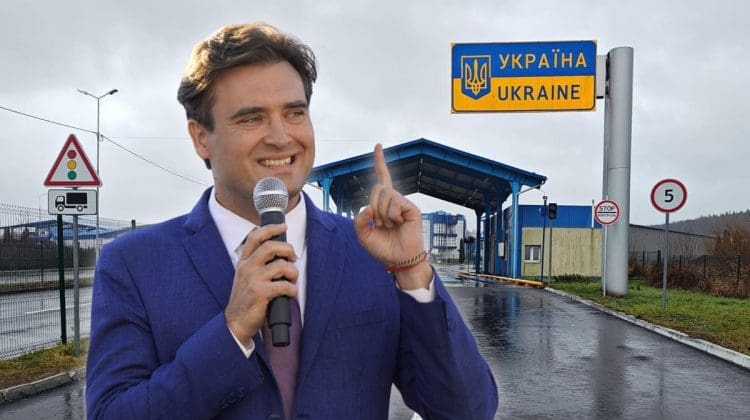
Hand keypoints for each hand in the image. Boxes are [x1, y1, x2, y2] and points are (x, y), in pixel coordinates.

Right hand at [224, 224, 297, 345]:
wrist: (236, 322)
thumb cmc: (247, 299)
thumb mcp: (246, 277)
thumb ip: (258, 263)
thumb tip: (281, 253)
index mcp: (243, 262)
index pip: (255, 237)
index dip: (270, 228)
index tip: (283, 226)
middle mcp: (247, 267)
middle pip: (271, 246)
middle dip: (288, 249)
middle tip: (293, 257)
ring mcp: (253, 279)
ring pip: (281, 265)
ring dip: (293, 272)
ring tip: (292, 280)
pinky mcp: (260, 292)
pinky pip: (285, 285)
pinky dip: (292, 289)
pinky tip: (290, 294)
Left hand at [354, 144, 431, 289]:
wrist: (399, 260)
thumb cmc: (383, 248)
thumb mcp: (363, 235)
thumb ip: (359, 220)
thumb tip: (369, 207)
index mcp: (383, 204)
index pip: (381, 179)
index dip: (379, 162)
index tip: (378, 146)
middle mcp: (394, 200)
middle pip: (377, 188)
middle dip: (373, 206)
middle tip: (380, 224)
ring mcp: (403, 203)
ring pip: (385, 195)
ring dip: (382, 214)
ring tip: (390, 226)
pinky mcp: (411, 209)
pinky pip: (395, 203)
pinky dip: (392, 215)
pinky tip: (399, 224)